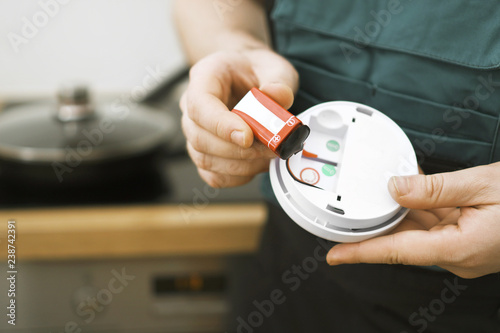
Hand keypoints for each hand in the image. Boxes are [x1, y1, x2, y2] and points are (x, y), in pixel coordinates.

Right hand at [180, 48, 297, 186]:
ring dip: (241, 165)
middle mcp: (191, 106)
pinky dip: (237, 176)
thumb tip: (277, 97)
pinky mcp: (205, 153)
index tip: (248, 136)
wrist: (248, 76)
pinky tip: (257, 164)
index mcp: (204, 77)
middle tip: (271, 148)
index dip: (222, 125)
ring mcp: (195, 132)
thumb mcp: (274, 66)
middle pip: (200, 138)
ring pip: (205, 160)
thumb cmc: (255, 70)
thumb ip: (278, 81)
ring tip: (269, 155)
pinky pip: (213, 175)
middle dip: (239, 150)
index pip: (200, 106)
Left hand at [327, 162, 499, 277]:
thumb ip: (435, 188)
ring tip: (375, 199)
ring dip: (398, 216)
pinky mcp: (468, 242)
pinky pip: (435, 228)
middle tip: (346, 216)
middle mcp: (457, 256)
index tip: (334, 256)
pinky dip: (419, 212)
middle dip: (375, 228)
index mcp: (459, 248)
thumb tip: (395, 188)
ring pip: (418, 234)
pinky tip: (407, 196)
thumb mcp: (482, 185)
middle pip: (403, 243)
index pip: (397, 251)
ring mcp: (463, 251)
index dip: (362, 254)